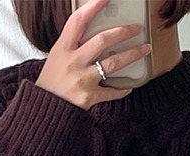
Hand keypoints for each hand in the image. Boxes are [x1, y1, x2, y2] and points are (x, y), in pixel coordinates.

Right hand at [35, 0, 151, 109]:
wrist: (44, 110)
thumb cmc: (51, 83)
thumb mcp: (56, 58)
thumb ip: (73, 45)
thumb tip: (95, 35)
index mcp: (63, 48)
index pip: (78, 21)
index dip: (93, 6)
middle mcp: (73, 61)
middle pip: (102, 40)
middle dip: (123, 32)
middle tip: (136, 28)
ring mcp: (82, 79)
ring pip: (113, 63)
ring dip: (132, 54)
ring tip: (144, 49)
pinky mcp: (89, 97)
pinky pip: (111, 91)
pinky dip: (122, 89)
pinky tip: (129, 86)